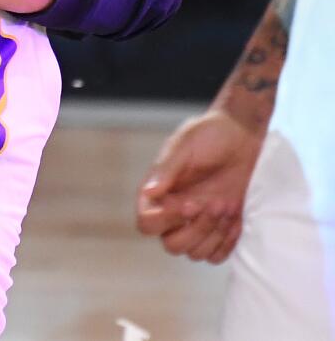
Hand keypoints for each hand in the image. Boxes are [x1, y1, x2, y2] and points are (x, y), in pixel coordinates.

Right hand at [135, 109, 263, 262]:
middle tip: (214, 204)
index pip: (147, 224)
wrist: (243, 134)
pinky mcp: (221, 229)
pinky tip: (235, 219)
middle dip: (196, 230)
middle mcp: (174, 212)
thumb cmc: (210, 134)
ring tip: (227, 205)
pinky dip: (227, 243)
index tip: (190, 204)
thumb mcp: (185, 145)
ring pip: (195, 254)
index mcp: (158, 193)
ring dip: (213, 235)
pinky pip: (217, 255)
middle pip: (172, 245)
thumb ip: (166, 169)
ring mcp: (197, 223)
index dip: (166, 221)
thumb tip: (148, 192)